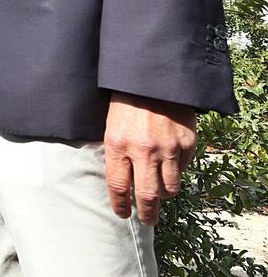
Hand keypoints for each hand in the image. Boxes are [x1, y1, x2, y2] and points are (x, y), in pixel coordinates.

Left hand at [104, 92, 197, 225]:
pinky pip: (182, 170)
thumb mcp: (111, 126)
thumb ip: (116, 153)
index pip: (118, 186)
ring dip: (164, 196)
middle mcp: (143, 150)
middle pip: (147, 196)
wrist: (155, 79)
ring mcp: (168, 148)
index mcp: (118, 144)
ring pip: (169, 188)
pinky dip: (176, 174)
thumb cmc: (126, 102)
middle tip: (147, 220)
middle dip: (147, 214)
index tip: (122, 214)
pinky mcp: (187, 144)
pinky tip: (170, 169)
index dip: (120, 204)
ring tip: (160, 196)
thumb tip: (121, 183)